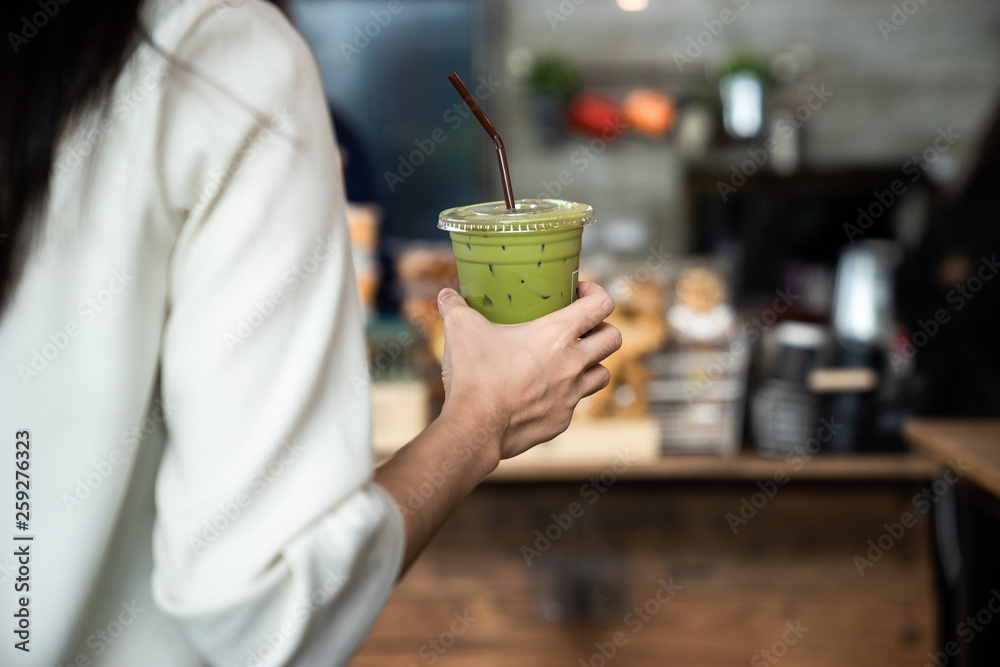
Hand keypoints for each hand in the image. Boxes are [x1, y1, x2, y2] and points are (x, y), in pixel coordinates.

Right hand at [436, 281, 621, 465]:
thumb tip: (446, 295)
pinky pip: (575, 404)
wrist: (475, 428)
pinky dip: (565, 395)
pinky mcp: (562, 420)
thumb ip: (456, 307)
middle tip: (581, 328)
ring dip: (591, 364)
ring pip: (603, 374)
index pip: (602, 305)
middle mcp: (572, 364)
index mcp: (557, 334)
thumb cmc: (474, 375)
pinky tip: (542, 392)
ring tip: (569, 361)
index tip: (579, 292)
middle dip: (602, 328)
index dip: (597, 292)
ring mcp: (571, 395)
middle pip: (614, 338)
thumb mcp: (461, 329)